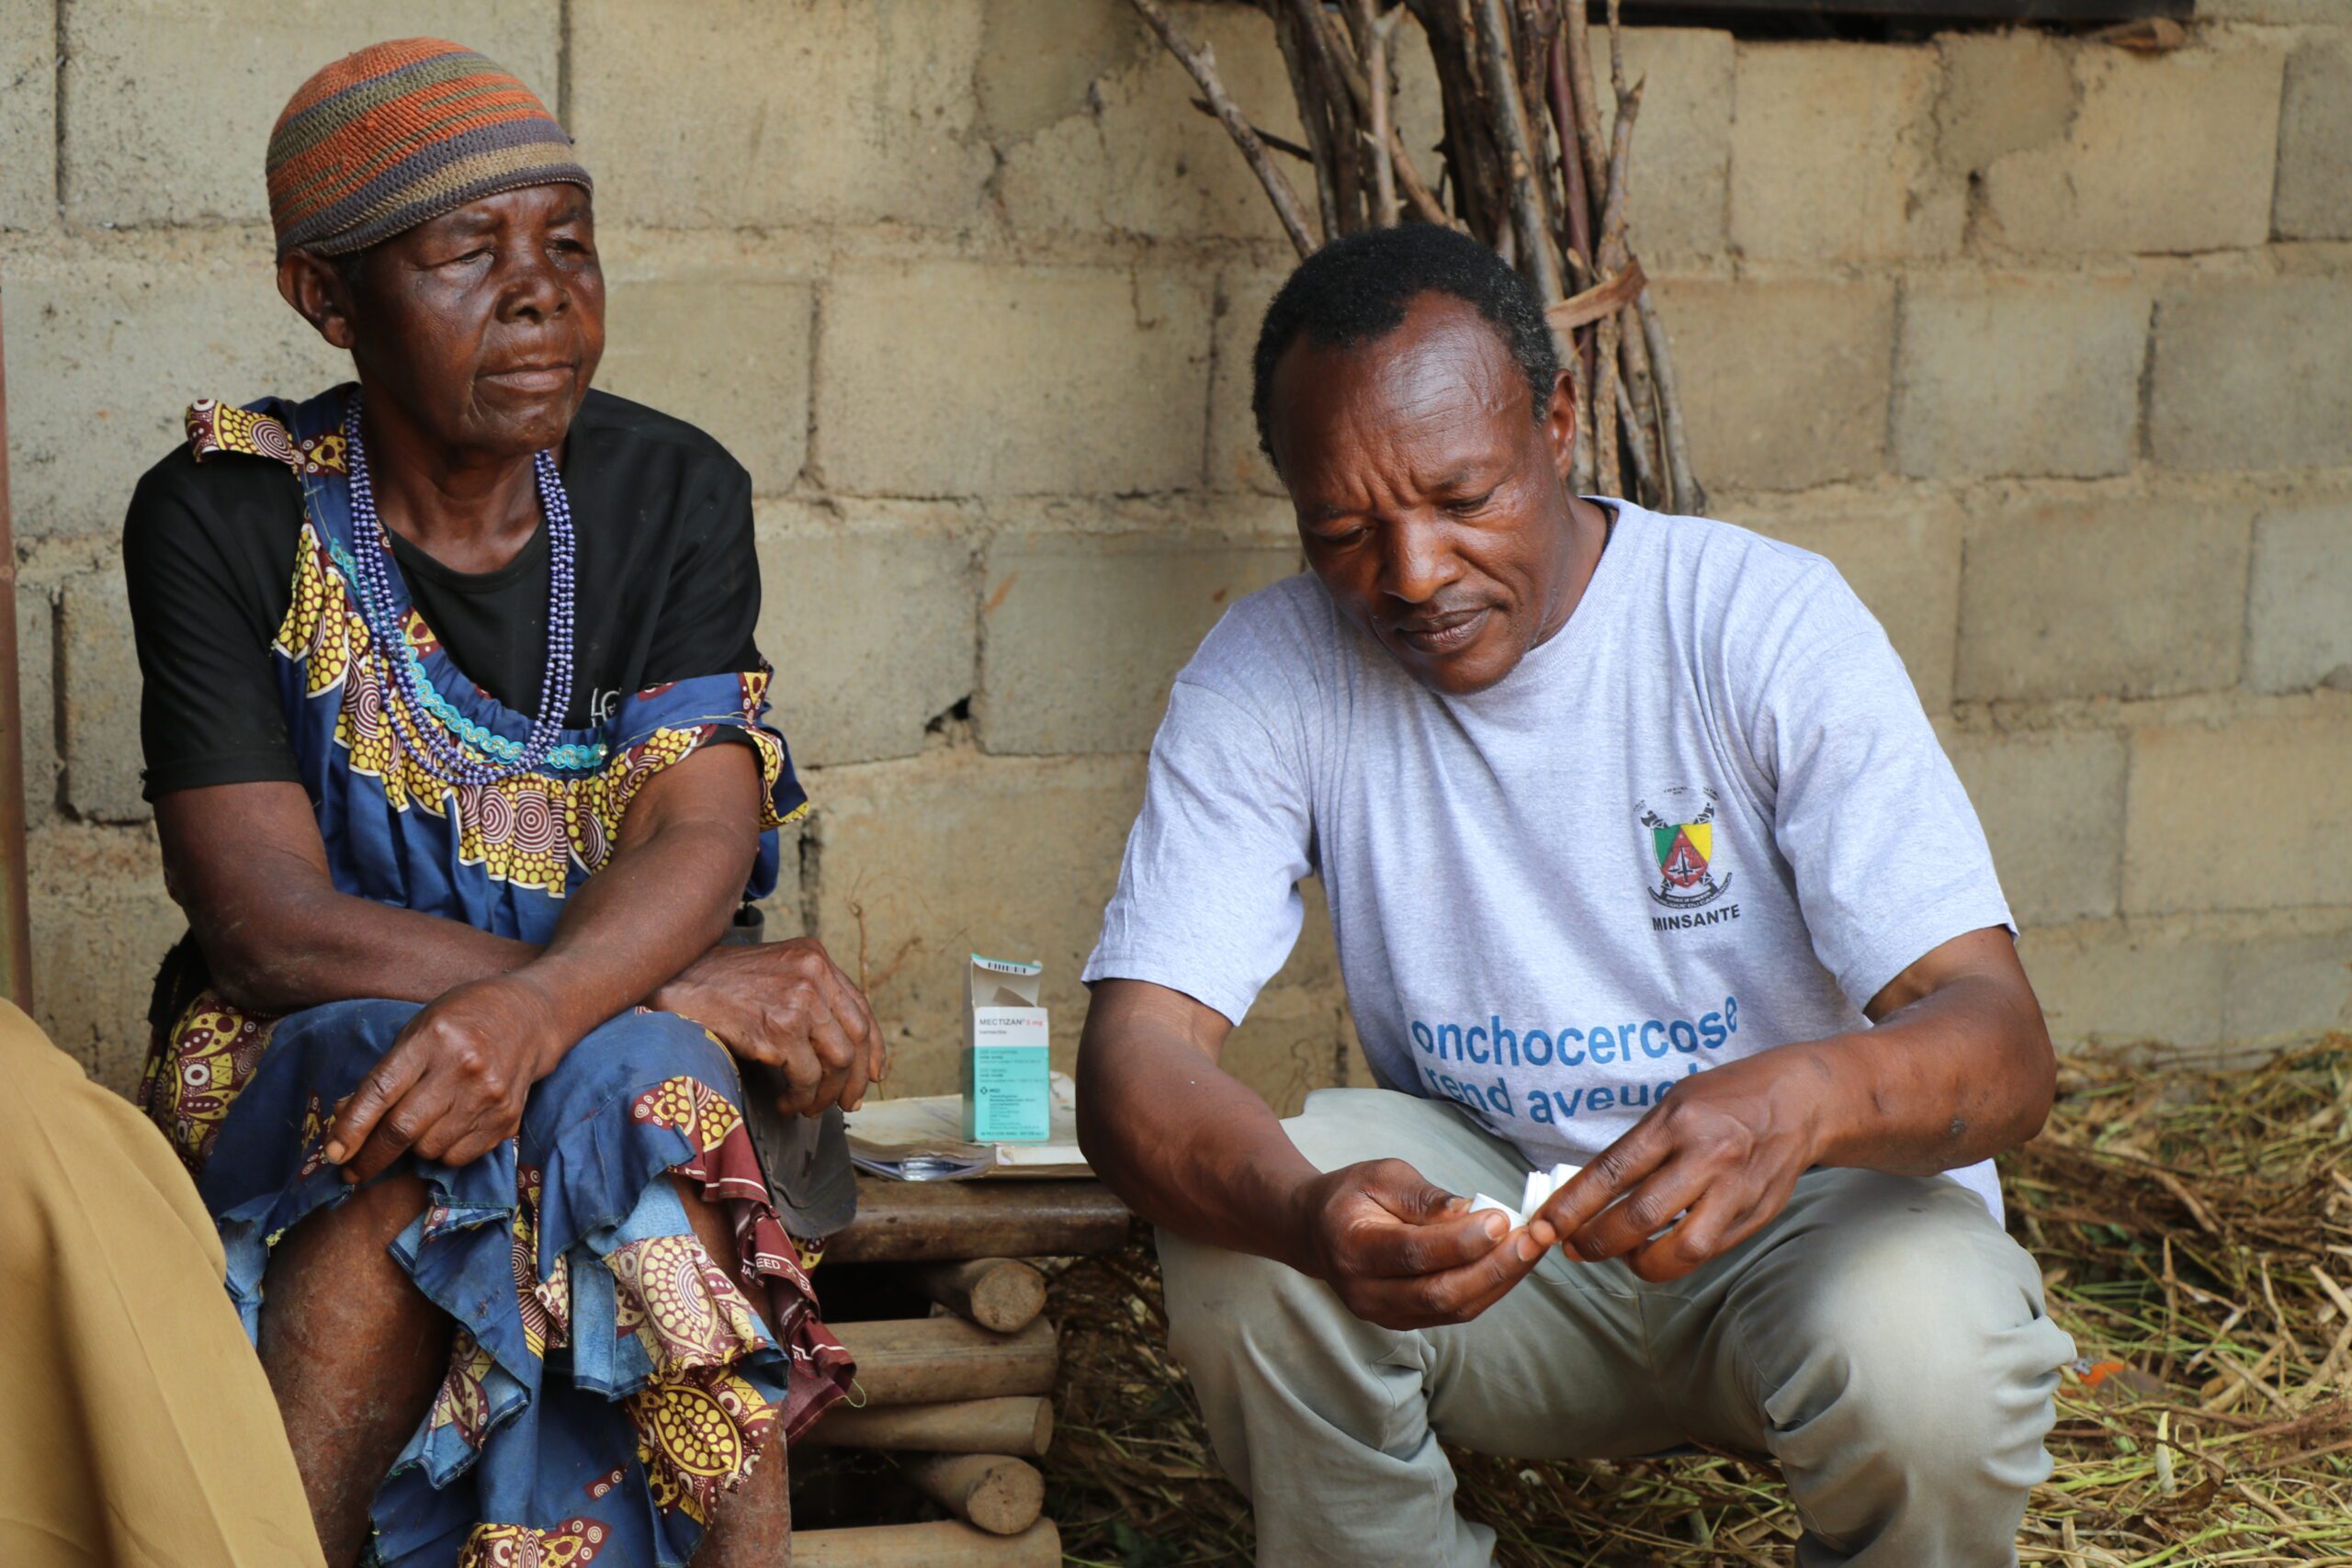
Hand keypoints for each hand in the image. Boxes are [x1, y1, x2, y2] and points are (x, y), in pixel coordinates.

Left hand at [326, 974, 564, 1182]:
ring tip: (417, 1128)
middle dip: (371, 1157)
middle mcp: (464, 1068)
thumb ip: (386, 1073)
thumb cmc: (464, 1018)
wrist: (531, 1017)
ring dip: (412, 1149)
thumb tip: (346, 1118)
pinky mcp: (507, 1118)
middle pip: (403, 1130)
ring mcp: (489, 1096)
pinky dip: (443, 1151)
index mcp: (434, 1039)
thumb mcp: (418, 1029)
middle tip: (352, 1169)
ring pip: (429, 1149)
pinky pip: (459, 1156)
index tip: (333, 1154)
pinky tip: (446, 1128)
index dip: (351, 1127)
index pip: (381, 1092)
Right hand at [649, 937, 885, 1116]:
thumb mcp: (774, 972)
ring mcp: (798, 1002)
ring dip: (826, 1094)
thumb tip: (842, 1052)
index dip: (873, 1047)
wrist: (676, 984)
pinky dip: (800, 1098)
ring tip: (807, 1106)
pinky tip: (786, 1103)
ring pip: (837, 1062)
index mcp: (815, 958)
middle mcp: (813, 976)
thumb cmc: (719, 984)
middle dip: (855, 1078)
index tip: (872, 1074)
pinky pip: (806, 1077)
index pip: (861, 1007)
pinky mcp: (778, 1031)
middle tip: (847, 1103)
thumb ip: (809, 996)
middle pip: (857, 1037)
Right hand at [1295, 1158, 1545, 1329]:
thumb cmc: (1352, 1196)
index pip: (1413, 1253)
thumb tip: (1473, 1213)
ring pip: (1453, 1309)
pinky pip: (1455, 1313)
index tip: (1503, 1219)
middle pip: (1439, 1293)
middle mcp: (1365, 1292)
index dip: (1461, 1242)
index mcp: (1352, 1247)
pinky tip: (1514, 1263)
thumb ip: (1425, 1198)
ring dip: (1500, 1281)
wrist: (1316, 1233)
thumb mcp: (1381, 1177)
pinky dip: (1489, 1289)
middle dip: (1493, 1268)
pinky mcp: (1405, 1322)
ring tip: (1534, 1249)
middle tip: (1533, 1239)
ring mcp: (1384, 1314)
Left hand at [1531, 1048, 1826, 1282]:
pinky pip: (1707, 1253)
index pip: (1612, 1172)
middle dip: (1597, 1242)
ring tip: (1622, 1253)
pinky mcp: (1755, 1217)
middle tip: (1576, 1248)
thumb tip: (1588, 1192)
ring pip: (1678, 1250)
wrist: (1802, 1101)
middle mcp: (1707, 1157)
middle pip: (1640, 1217)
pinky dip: (1674, 1259)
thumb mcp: (1675, 1104)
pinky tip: (1659, 1250)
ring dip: (1638, 1262)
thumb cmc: (1726, 1099)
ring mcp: (1735, 1191)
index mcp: (1677, 1121)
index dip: (1572, 1206)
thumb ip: (1639, 1147)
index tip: (1545, 1226)